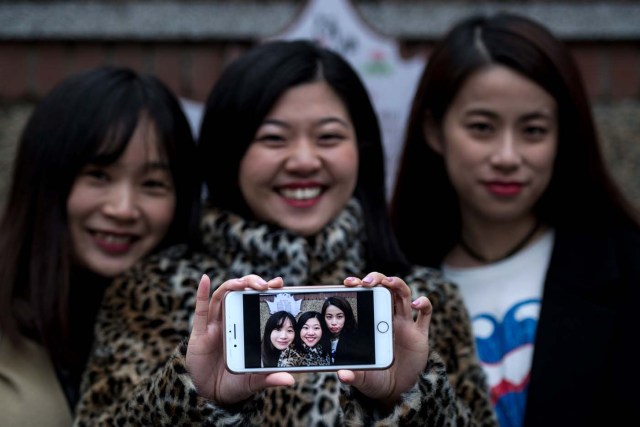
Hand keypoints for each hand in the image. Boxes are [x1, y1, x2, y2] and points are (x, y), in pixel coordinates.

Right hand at [186, 274, 294, 404]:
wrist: (211, 395)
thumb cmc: (235, 383)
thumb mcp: (254, 381)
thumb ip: (269, 378)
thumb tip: (290, 381)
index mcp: (247, 329)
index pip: (257, 303)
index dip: (267, 290)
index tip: (279, 283)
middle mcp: (232, 322)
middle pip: (241, 293)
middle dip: (251, 283)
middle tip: (263, 284)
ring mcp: (215, 325)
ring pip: (223, 297)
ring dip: (232, 286)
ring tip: (242, 283)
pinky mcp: (200, 332)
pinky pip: (201, 310)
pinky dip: (201, 293)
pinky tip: (205, 280)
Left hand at [339, 272, 431, 404]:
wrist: (396, 391)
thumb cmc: (375, 378)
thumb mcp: (362, 378)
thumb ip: (352, 376)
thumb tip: (342, 375)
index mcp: (372, 322)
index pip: (366, 296)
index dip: (359, 285)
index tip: (348, 283)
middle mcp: (389, 318)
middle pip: (385, 288)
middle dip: (376, 279)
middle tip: (366, 282)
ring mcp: (405, 324)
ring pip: (403, 294)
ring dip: (397, 284)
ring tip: (389, 282)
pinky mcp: (420, 334)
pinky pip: (425, 314)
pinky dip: (424, 304)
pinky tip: (416, 304)